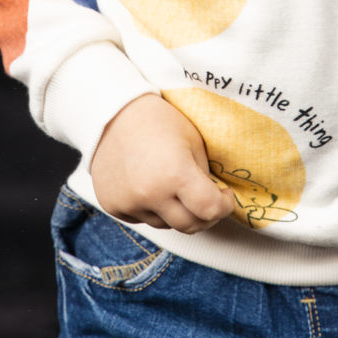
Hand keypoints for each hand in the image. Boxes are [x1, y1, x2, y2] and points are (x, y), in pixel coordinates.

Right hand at [90, 95, 235, 233]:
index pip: (210, 209)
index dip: (224, 206)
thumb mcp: (193, 141)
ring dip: (175, 211)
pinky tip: (149, 185)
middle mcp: (150, 194)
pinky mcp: (112, 206)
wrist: (111, 113)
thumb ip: (203, 175)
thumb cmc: (157, 120)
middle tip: (207, 200)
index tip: (225, 197)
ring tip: (172, 185)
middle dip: (205, 216)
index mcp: (175, 173)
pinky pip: (141, 218)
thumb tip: (210, 198)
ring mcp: (129, 203)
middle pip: (189, 225)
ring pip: (165, 223)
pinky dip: (151, 208)